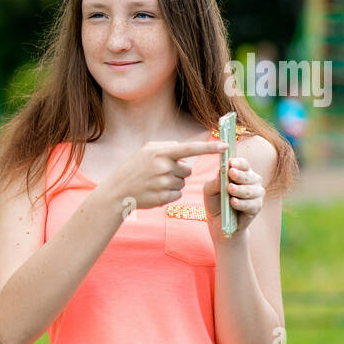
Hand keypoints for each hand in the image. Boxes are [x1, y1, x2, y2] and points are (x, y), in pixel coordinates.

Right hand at [98, 139, 226, 213]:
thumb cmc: (132, 169)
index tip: (226, 146)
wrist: (117, 192)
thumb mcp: (145, 151)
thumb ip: (167, 147)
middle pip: (187, 170)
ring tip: (154, 183)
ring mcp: (163, 183)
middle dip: (178, 171)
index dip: (210, 147)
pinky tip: (155, 192)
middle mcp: (163, 167)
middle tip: (160, 174)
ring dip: (173, 183)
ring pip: (182, 183)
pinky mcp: (164, 197)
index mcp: (160, 153)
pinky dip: (169, 194)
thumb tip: (186, 152)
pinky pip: (177, 194)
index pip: (190, 149)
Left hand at [203, 155, 264, 234]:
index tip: (231, 163)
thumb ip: (216, 181)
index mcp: (242, 173)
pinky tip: (233, 202)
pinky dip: (241, 203)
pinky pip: (250, 204)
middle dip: (239, 175)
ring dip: (239, 189)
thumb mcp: (210, 190)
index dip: (238, 163)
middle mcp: (252, 181)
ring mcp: (256, 193)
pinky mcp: (257, 207)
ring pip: (250, 190)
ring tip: (230, 189)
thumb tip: (222, 172)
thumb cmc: (215, 201)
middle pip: (248, 175)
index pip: (243, 164)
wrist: (218, 221)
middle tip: (231, 173)